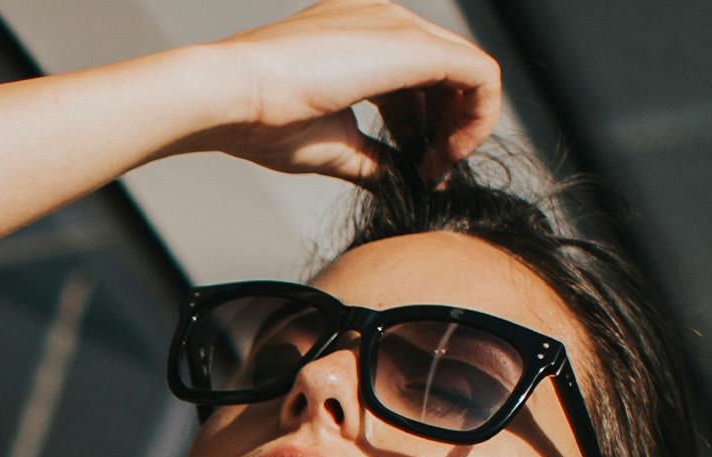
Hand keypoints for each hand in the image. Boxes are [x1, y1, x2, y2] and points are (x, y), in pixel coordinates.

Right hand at [191, 0, 501, 183]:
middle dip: (449, 129)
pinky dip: (476, 120)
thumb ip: (372, 157)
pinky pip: (480, 75)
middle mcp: (386, 21)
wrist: (232, 94)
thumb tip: (397, 180)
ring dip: (462, 127)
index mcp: (361, 37)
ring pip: (469, 71)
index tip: (417, 168)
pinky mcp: (413, 44)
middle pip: (448, 74)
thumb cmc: (262, 118)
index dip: (428, 127)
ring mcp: (400, 26)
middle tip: (431, 172)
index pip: (419, 78)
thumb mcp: (332, 143)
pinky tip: (446, 155)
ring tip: (434, 168)